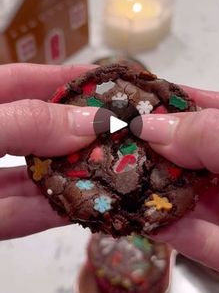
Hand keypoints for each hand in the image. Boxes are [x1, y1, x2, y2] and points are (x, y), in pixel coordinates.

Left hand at [0, 63, 98, 239]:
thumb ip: (29, 122)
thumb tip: (91, 122)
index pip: (24, 82)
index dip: (66, 78)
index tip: (108, 80)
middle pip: (38, 130)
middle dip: (78, 130)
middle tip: (122, 131)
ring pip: (35, 176)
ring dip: (74, 176)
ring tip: (115, 171)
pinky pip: (23, 213)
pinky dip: (54, 211)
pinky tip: (86, 207)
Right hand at [132, 87, 218, 277]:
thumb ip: (214, 137)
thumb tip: (152, 125)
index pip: (210, 109)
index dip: (170, 100)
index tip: (130, 98)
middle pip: (194, 154)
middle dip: (154, 149)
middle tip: (111, 143)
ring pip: (194, 198)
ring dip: (156, 192)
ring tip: (116, 180)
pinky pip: (203, 240)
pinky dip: (175, 231)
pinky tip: (145, 218)